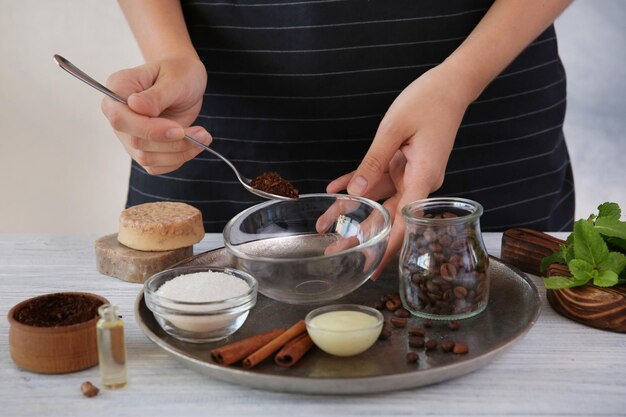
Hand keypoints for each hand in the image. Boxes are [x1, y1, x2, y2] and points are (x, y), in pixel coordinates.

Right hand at [101, 57, 211, 174]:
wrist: (185, 79)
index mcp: (117, 90)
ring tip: (203, 137)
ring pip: (147, 158)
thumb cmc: (178, 72)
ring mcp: (129, 134)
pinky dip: (178, 159)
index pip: (122, 119)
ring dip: (179, 152)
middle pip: (136, 143)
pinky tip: (194, 145)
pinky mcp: (143, 148)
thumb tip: (136, 106)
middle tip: (202, 134)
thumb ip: (156, 95)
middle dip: (172, 143)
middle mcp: (118, 114)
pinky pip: (156, 165)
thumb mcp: (173, 78)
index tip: (179, 129)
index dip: (150, 130)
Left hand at [327, 63, 471, 277]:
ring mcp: (411, 174)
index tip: (374, 265)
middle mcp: (419, 181)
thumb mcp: (394, 130)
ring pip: (378, 199)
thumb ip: (373, 162)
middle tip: (338, 252)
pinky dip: (356, 183)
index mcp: (423, 177)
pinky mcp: (404, 163)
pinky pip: (378, 179)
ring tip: (325, 226)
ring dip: (352, 211)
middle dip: (363, 235)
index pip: (405, 220)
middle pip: (389, 216)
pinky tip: (334, 191)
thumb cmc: (427, 102)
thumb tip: (355, 193)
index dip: (389, 245)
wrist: (449, 85)